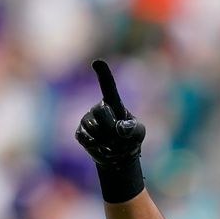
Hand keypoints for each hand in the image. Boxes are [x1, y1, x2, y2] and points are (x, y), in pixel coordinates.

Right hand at [76, 60, 147, 201]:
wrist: (118, 156)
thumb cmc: (129, 140)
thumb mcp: (138, 134)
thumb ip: (134, 129)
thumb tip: (121, 129)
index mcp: (113, 103)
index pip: (107, 86)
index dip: (103, 74)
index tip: (97, 62)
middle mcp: (98, 108)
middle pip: (100, 112)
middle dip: (111, 127)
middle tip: (120, 138)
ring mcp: (87, 120)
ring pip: (93, 128)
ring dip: (106, 141)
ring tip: (113, 146)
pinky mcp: (80, 133)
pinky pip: (87, 139)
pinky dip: (97, 147)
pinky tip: (102, 148)